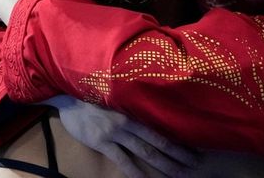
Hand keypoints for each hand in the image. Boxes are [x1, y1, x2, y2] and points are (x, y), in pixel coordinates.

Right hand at [43, 95, 198, 177]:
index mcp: (135, 108)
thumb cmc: (93, 93)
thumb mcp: (117, 95)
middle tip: (195, 165)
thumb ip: (133, 106)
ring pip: (145, 151)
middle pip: (160, 141)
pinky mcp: (101, 141)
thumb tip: (151, 116)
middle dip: (179, 155)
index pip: (163, 126)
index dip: (180, 137)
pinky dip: (134, 171)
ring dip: (164, 164)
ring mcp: (116, 132)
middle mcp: (130, 120)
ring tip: (178, 174)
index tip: (196, 146)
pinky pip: (122, 159)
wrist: (68, 93)